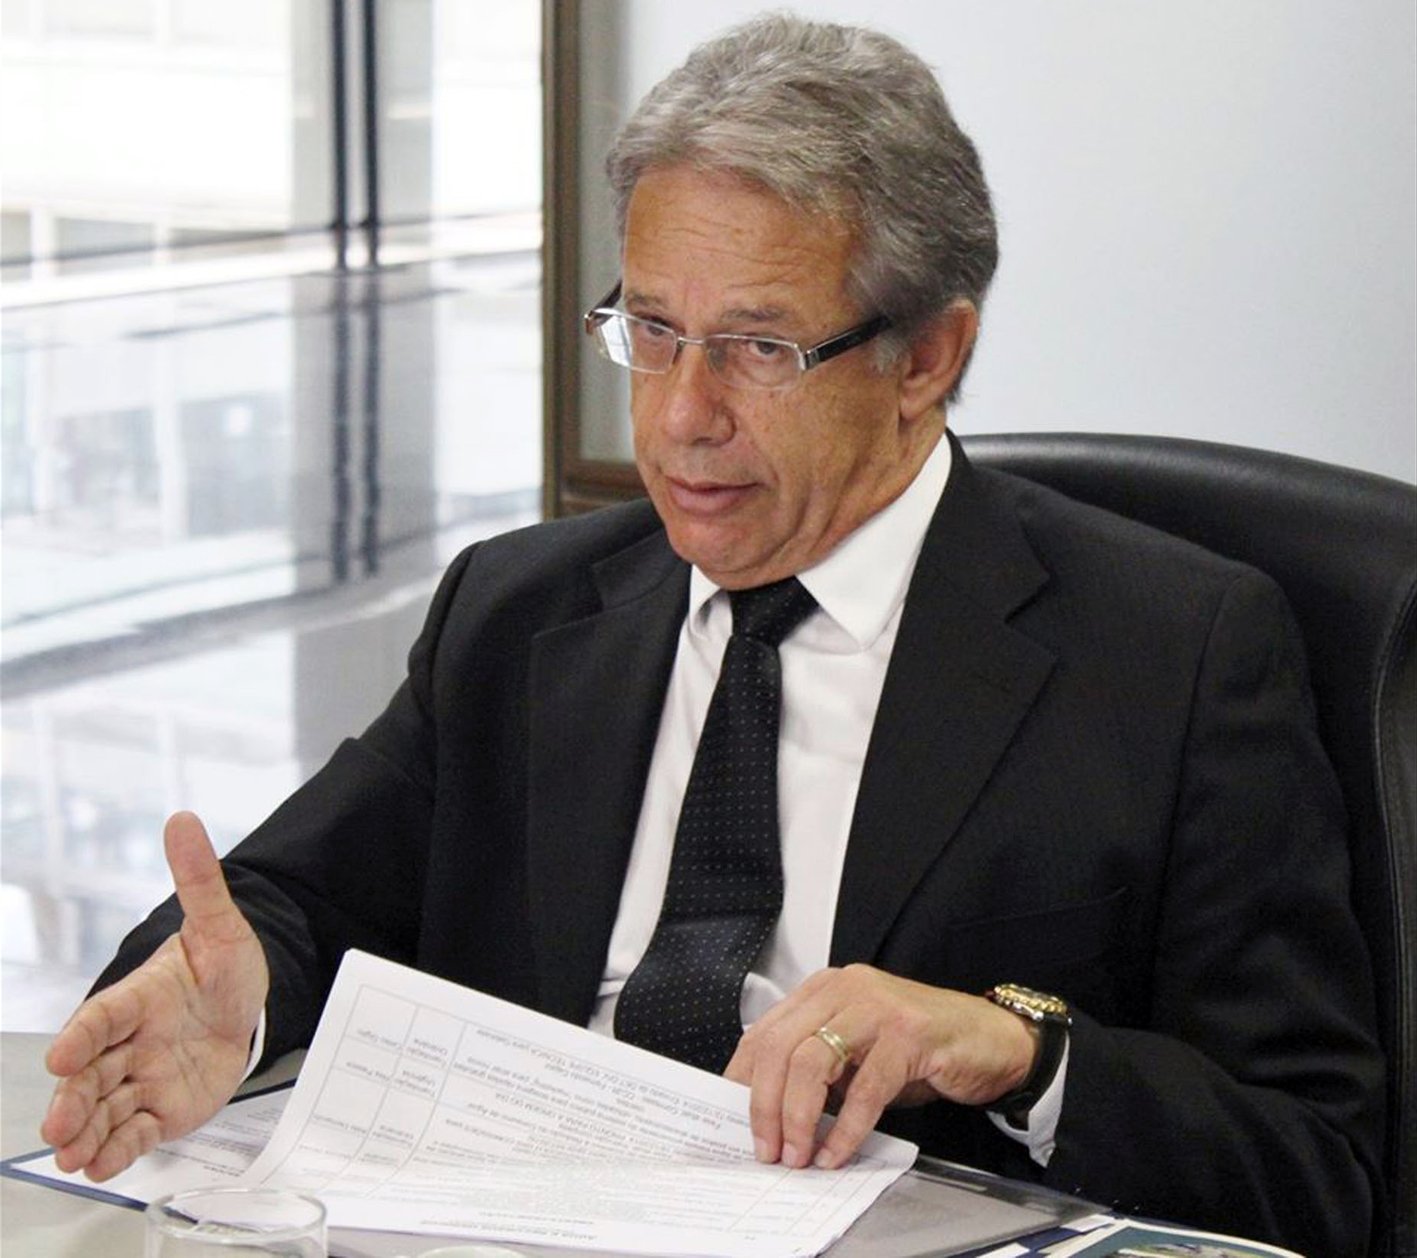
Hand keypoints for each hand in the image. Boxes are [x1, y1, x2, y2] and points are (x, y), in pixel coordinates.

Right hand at [41, 811, 268, 1180]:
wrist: (248, 1006)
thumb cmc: (222, 965)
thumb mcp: (219, 923)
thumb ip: (197, 879)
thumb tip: (182, 820)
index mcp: (136, 998)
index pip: (101, 1016)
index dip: (82, 1034)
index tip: (63, 1052)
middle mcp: (130, 1043)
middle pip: (91, 1073)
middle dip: (72, 1099)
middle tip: (57, 1126)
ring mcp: (142, 1077)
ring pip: (105, 1108)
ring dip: (86, 1132)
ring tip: (73, 1156)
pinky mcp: (161, 1109)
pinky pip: (135, 1132)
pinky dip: (119, 1150)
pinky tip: (103, 1165)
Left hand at [725, 964, 1036, 1169]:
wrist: (992, 1040)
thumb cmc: (921, 1049)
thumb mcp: (858, 1053)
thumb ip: (819, 1071)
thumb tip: (772, 1115)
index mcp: (824, 991)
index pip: (764, 1032)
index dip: (743, 1079)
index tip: (736, 1121)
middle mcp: (845, 990)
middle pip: (780, 1046)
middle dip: (765, 1105)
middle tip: (767, 1149)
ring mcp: (876, 1008)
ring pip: (812, 1061)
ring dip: (798, 1117)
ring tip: (798, 1155)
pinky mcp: (909, 1035)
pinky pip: (865, 1088)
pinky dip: (846, 1128)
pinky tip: (839, 1151)